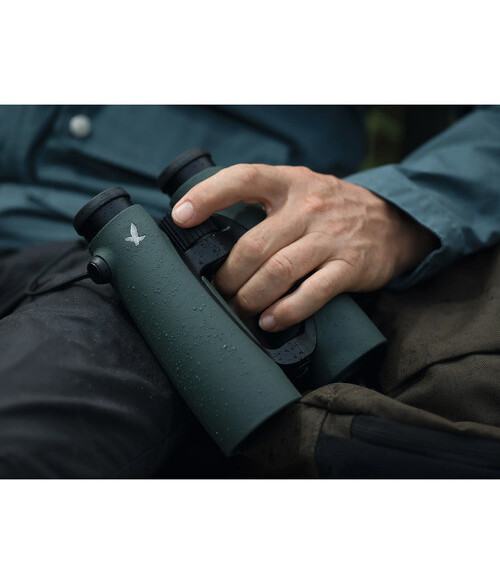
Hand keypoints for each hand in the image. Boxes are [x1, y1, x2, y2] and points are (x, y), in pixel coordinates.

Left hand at [171, 164, 437, 331]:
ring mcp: (331, 236)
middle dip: (229, 275)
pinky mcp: (351, 265)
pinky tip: (271, 321)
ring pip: (279, 271)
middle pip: (254, 244)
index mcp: (289, 182)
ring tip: (240, 310)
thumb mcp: (300, 191)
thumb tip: (211, 233)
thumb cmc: (332, 210)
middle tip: (219, 292)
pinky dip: (287, 311)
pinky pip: (312, 292)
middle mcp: (309, 206)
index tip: (179, 217)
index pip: (243, 179)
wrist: (395, 222)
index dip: (208, 195)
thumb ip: (265, 205)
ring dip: (251, 297)